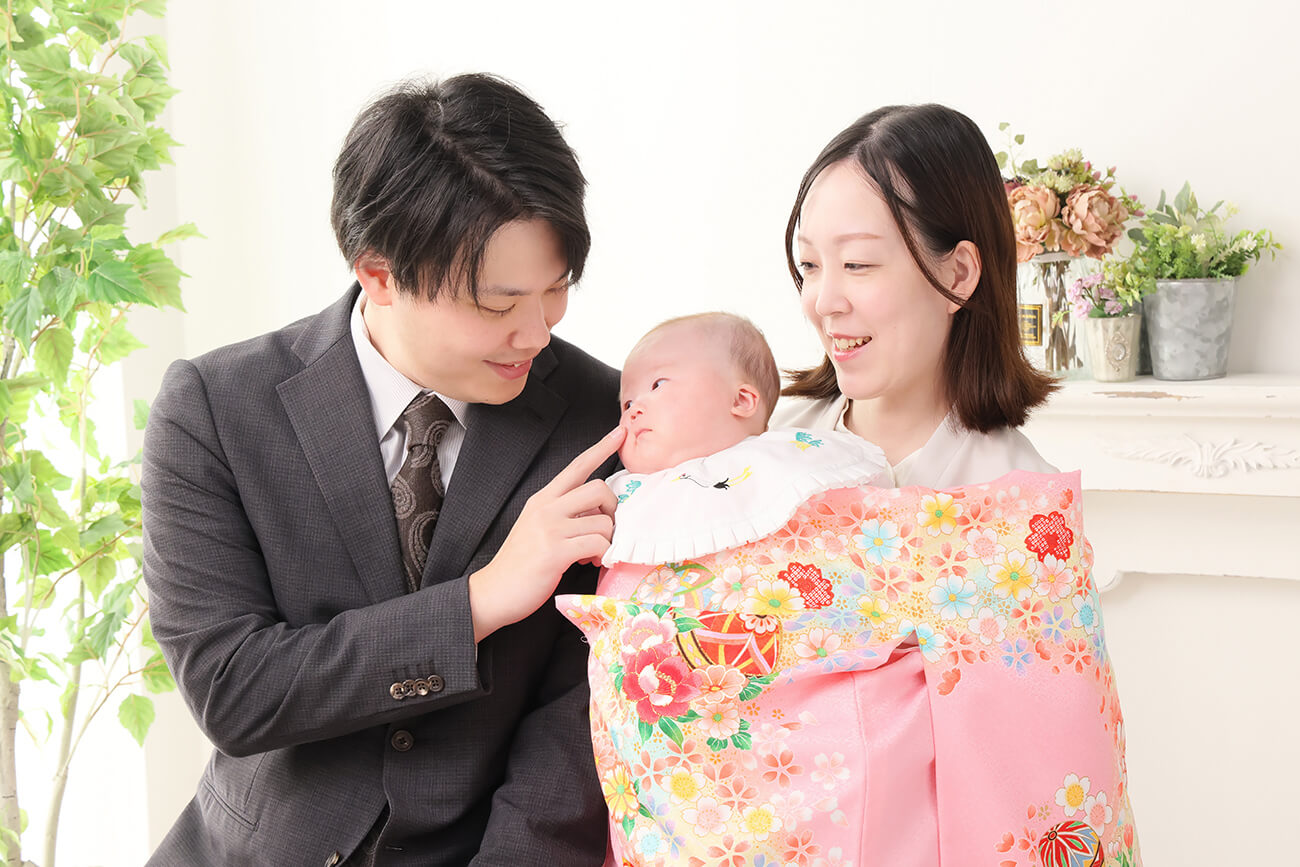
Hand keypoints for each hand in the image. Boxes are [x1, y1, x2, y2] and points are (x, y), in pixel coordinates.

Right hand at [468, 426, 624, 640]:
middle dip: (613, 509)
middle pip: (599, 488)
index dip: (601, 448)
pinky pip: (597, 543)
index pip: (577, 466)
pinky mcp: (556, 551)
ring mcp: (550, 528)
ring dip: (607, 540)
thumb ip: (564, 515)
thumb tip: (598, 513)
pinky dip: (601, 554)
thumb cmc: (520, 563)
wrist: (494, 592)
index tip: (620, 433)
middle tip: (606, 529)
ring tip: (592, 554)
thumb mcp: (537, 528)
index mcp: (543, 499)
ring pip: (602, 520)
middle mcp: (546, 507)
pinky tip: (588, 562)